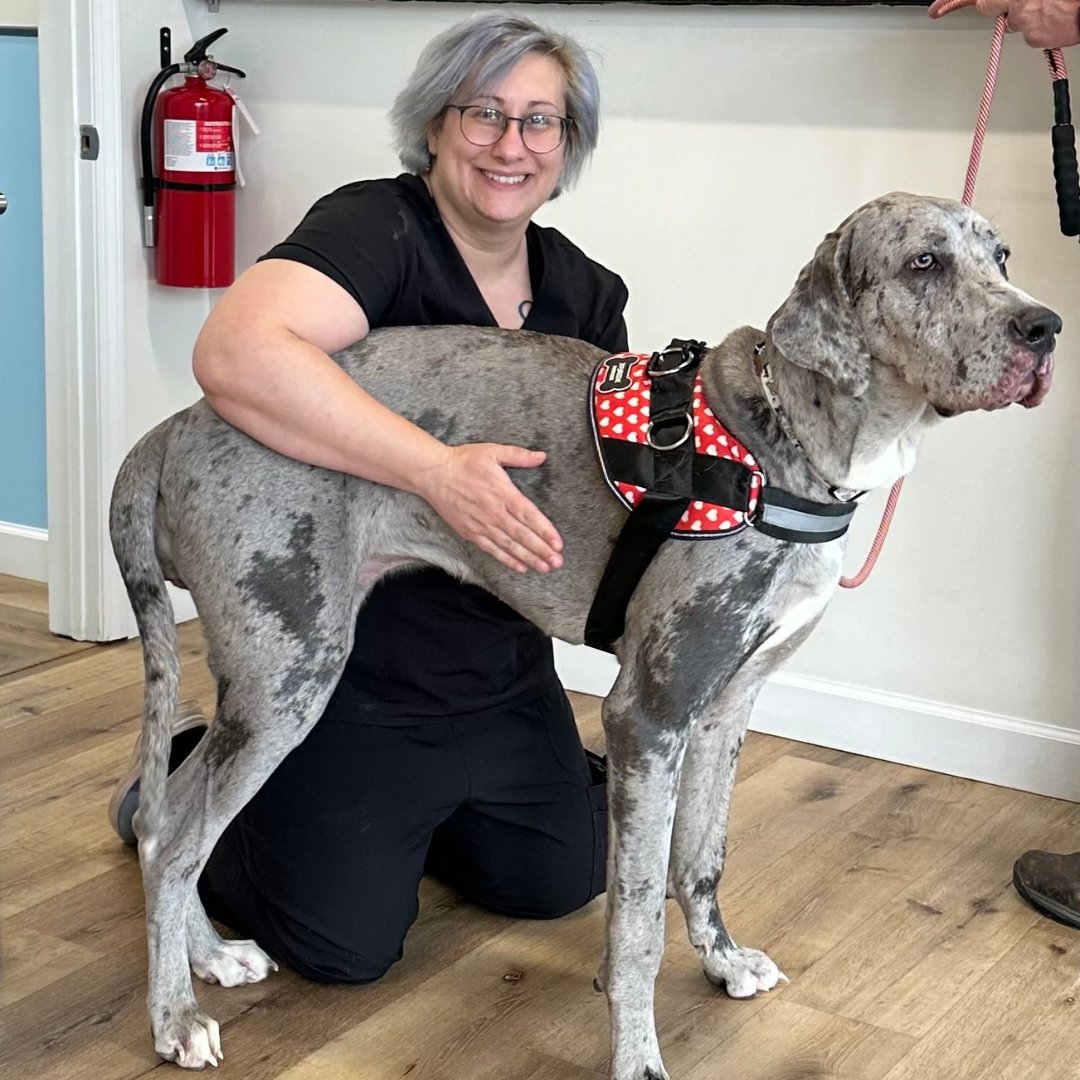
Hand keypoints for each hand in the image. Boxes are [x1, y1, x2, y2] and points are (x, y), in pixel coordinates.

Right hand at [420, 443, 563, 573]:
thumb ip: (519, 455)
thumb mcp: (493, 451)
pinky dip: (506, 559)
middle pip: (522, 535)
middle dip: (541, 550)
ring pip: (509, 546)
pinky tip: (520, 567)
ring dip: (528, 558)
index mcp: (503, 492)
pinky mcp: (470, 532)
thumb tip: (541, 456)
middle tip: (557, 562)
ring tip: (544, 568)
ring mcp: (482, 524)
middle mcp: (494, 512)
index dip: (545, 531)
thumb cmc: (464, 461)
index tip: (558, 544)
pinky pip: (492, 550)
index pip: (529, 515)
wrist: (434, 474)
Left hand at [930, 0, 1079, 47]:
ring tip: (1051, 7)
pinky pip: (1032, 34)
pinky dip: (1040, 29)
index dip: (952, 1)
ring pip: (1014, 22)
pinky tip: (1056, 18)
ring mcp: (1025, 21)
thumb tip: (998, 0)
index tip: (936, 9)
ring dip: (1026, 16)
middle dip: (1002, 6)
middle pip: (992, 7)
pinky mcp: (1036, 37)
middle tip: (1020, 3)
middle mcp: (1016, 2)